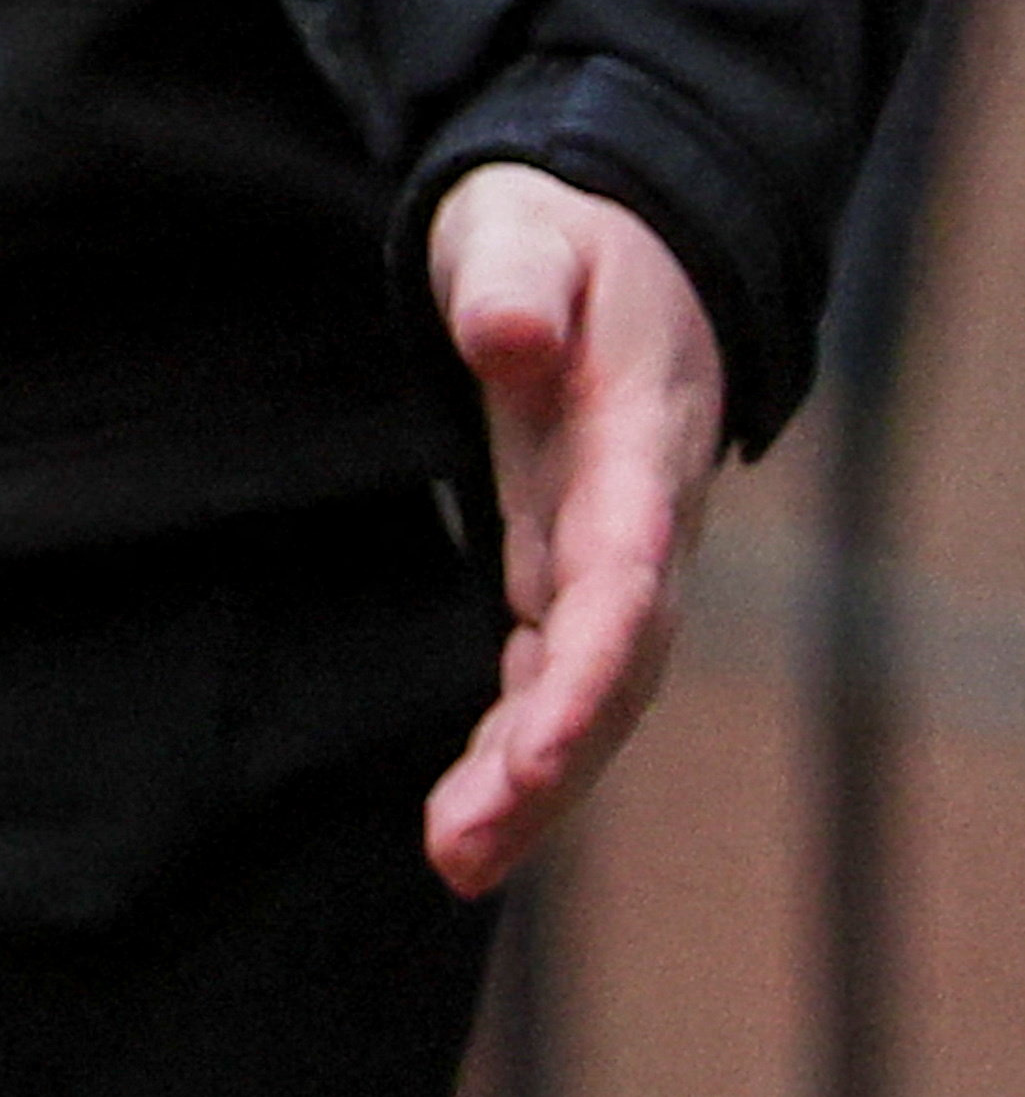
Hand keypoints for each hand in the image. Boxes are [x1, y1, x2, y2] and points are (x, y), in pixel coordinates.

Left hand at [422, 161, 726, 894]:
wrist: (603, 251)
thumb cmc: (555, 240)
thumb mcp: (528, 234)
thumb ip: (519, 285)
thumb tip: (507, 340)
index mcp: (638, 443)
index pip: (628, 574)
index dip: (590, 668)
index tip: (538, 746)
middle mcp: (640, 524)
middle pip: (616, 666)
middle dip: (552, 762)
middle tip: (468, 844)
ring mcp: (610, 560)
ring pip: (589, 696)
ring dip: (529, 786)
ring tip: (455, 861)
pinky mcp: (568, 576)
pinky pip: (552, 683)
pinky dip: (515, 754)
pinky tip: (467, 824)